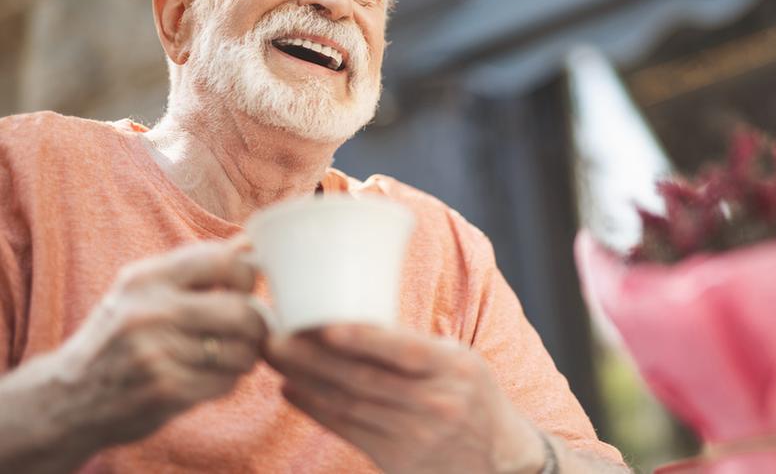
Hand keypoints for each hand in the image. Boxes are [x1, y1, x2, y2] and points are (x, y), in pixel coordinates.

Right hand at [42, 239, 266, 448]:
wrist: (68, 398)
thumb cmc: (119, 337)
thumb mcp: (142, 291)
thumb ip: (195, 268)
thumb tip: (248, 242)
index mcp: (146, 278)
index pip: (225, 262)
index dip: (247, 277)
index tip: (242, 291)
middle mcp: (150, 312)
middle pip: (242, 311)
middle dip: (255, 325)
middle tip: (247, 332)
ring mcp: (157, 353)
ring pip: (241, 351)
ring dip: (242, 357)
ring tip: (224, 357)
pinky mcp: (165, 391)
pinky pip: (226, 382)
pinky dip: (225, 382)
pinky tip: (205, 379)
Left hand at [265, 324, 545, 473]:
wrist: (499, 460)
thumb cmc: (473, 397)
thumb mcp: (461, 362)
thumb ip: (415, 346)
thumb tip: (353, 316)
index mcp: (456, 368)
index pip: (406, 350)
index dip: (363, 338)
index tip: (323, 324)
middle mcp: (437, 403)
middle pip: (365, 379)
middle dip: (313, 358)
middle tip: (276, 337)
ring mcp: (416, 436)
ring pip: (349, 404)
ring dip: (305, 381)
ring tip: (275, 358)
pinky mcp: (397, 459)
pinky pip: (348, 430)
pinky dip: (316, 409)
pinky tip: (292, 390)